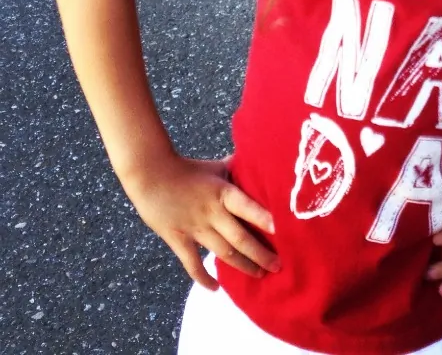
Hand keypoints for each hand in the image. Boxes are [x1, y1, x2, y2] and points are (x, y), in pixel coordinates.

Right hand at [124, 153, 278, 289]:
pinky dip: (203, 278)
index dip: (265, 220)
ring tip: (260, 275)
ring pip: (223, 253)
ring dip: (242, 266)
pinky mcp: (178, 239)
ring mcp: (195, 229)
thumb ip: (237, 169)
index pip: (248, 208)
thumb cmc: (188, 169)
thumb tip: (257, 160)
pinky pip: (192, 264)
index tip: (283, 231)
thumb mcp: (217, 166)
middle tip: (278, 266)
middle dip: (261, 254)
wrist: (151, 175)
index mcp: (224, 193)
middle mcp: (212, 213)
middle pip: (240, 239)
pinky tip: (216, 288)